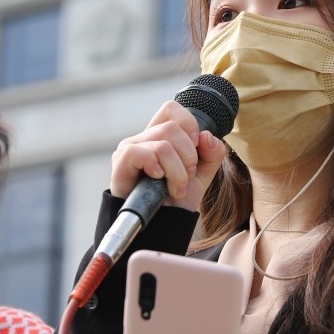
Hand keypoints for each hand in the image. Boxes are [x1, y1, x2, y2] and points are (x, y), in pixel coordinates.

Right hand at [110, 100, 227, 211]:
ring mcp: (129, 149)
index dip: (189, 124)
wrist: (165, 224)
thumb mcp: (204, 173)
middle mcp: (142, 138)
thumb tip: (206, 136)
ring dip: (177, 170)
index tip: (197, 147)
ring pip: (162, 144)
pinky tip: (159, 180)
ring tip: (176, 187)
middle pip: (171, 128)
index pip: (172, 109)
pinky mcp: (120, 164)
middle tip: (188, 175)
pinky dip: (158, 168)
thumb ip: (212, 152)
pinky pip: (141, 153)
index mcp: (160, 134)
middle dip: (189, 155)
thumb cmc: (177, 198)